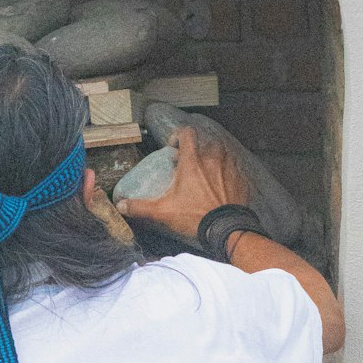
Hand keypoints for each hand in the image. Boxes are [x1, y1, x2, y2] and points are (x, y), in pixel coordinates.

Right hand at [115, 127, 251, 240]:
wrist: (226, 229)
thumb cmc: (195, 217)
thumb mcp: (163, 212)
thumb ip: (141, 207)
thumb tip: (121, 206)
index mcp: (192, 162)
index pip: (187, 134)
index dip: (178, 136)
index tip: (174, 147)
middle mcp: (212, 159)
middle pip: (205, 143)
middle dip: (197, 150)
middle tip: (190, 165)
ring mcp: (229, 168)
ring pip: (222, 153)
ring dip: (214, 159)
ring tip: (207, 173)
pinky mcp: (241, 179)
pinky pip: (235, 170)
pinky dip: (228, 174)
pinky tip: (222, 186)